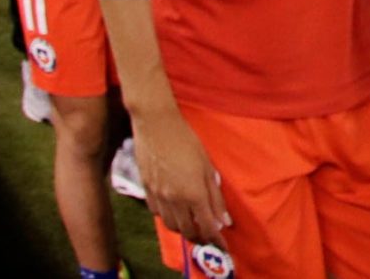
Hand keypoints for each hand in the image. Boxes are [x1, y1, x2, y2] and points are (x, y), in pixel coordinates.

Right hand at [137, 104, 231, 245]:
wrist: (156, 126)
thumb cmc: (187, 141)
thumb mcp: (208, 167)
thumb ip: (215, 196)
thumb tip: (224, 220)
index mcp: (193, 193)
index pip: (207, 226)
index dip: (216, 238)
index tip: (222, 243)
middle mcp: (174, 199)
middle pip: (187, 231)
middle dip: (200, 237)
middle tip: (209, 235)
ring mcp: (158, 196)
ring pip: (171, 225)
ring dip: (184, 229)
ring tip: (194, 224)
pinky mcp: (146, 191)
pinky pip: (157, 214)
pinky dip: (169, 218)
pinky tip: (177, 211)